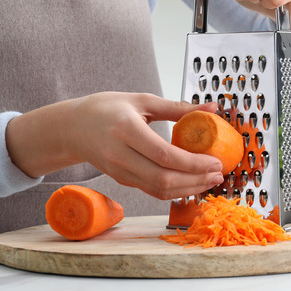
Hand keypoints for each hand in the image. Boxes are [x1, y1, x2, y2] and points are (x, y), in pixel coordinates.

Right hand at [6, 92, 224, 199]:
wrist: (72, 127)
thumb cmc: (106, 108)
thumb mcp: (141, 100)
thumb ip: (177, 107)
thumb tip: (211, 107)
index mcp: (126, 130)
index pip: (165, 155)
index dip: (193, 163)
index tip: (215, 161)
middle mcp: (120, 155)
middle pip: (164, 178)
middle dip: (196, 180)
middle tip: (218, 173)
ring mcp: (120, 171)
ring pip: (159, 190)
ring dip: (188, 189)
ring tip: (209, 180)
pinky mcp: (122, 180)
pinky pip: (152, 191)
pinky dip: (175, 190)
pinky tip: (191, 183)